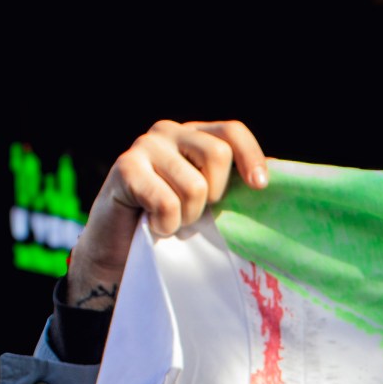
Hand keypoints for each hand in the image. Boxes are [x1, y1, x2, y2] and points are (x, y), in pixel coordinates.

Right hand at [67, 118, 267, 310]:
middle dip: (213, 196)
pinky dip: (166, 224)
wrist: (118, 252)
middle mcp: (169, 132)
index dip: (250, 156)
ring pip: (195, 185)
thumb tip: (264, 187)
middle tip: (194, 213)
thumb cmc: (168, 226)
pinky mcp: (125, 166)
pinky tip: (153, 224)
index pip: (232, 131)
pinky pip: (167, 202)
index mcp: (194, 136)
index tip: (259, 186)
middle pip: (217, 154)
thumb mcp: (205, 202)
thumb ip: (228, 187)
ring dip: (187, 217)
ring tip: (170, 221)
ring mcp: (145, 146)